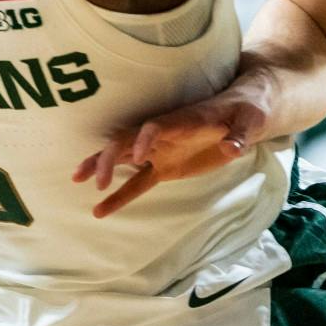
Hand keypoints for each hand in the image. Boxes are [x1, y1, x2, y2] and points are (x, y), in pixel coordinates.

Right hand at [74, 69, 275, 218]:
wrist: (240, 115)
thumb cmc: (245, 114)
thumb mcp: (249, 121)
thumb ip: (239, 135)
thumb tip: (233, 147)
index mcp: (183, 121)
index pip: (157, 125)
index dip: (146, 137)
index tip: (138, 155)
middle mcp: (164, 134)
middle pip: (128, 140)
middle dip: (110, 157)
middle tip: (98, 180)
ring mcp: (160, 151)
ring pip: (122, 156)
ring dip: (100, 166)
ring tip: (77, 179)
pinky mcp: (163, 168)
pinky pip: (137, 183)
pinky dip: (119, 196)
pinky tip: (99, 211)